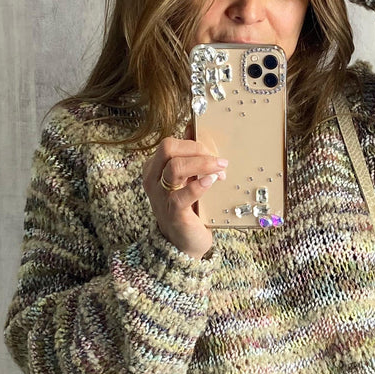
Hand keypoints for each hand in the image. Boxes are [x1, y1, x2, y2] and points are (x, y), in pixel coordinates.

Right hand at [142, 125, 227, 257]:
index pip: (169, 144)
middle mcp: (153, 180)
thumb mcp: (185, 179)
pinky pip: (184, 194)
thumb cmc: (187, 209)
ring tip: (221, 171)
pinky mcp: (173, 213)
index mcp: (153, 169)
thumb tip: (192, 129)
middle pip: (168, 148)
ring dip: (203, 164)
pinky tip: (213, 181)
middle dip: (197, 150)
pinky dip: (200, 184)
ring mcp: (161, 197)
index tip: (213, 154)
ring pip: (176, 167)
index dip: (193, 144)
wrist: (183, 245)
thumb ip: (187, 156)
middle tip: (218, 161)